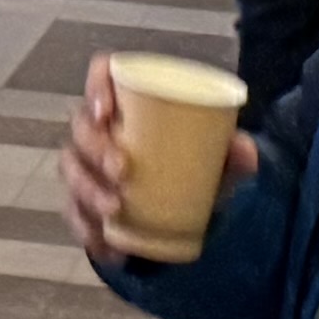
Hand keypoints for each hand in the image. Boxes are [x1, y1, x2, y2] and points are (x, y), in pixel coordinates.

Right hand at [61, 52, 256, 266]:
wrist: (182, 212)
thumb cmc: (191, 165)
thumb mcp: (214, 159)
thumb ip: (232, 154)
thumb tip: (247, 153)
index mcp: (127, 101)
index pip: (102, 74)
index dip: (95, 85)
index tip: (108, 111)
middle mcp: (99, 129)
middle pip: (81, 127)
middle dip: (95, 148)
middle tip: (123, 170)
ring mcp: (86, 167)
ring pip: (71, 170)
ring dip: (88, 190)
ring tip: (115, 209)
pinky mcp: (82, 203)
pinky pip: (73, 213)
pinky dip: (87, 230)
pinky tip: (106, 244)